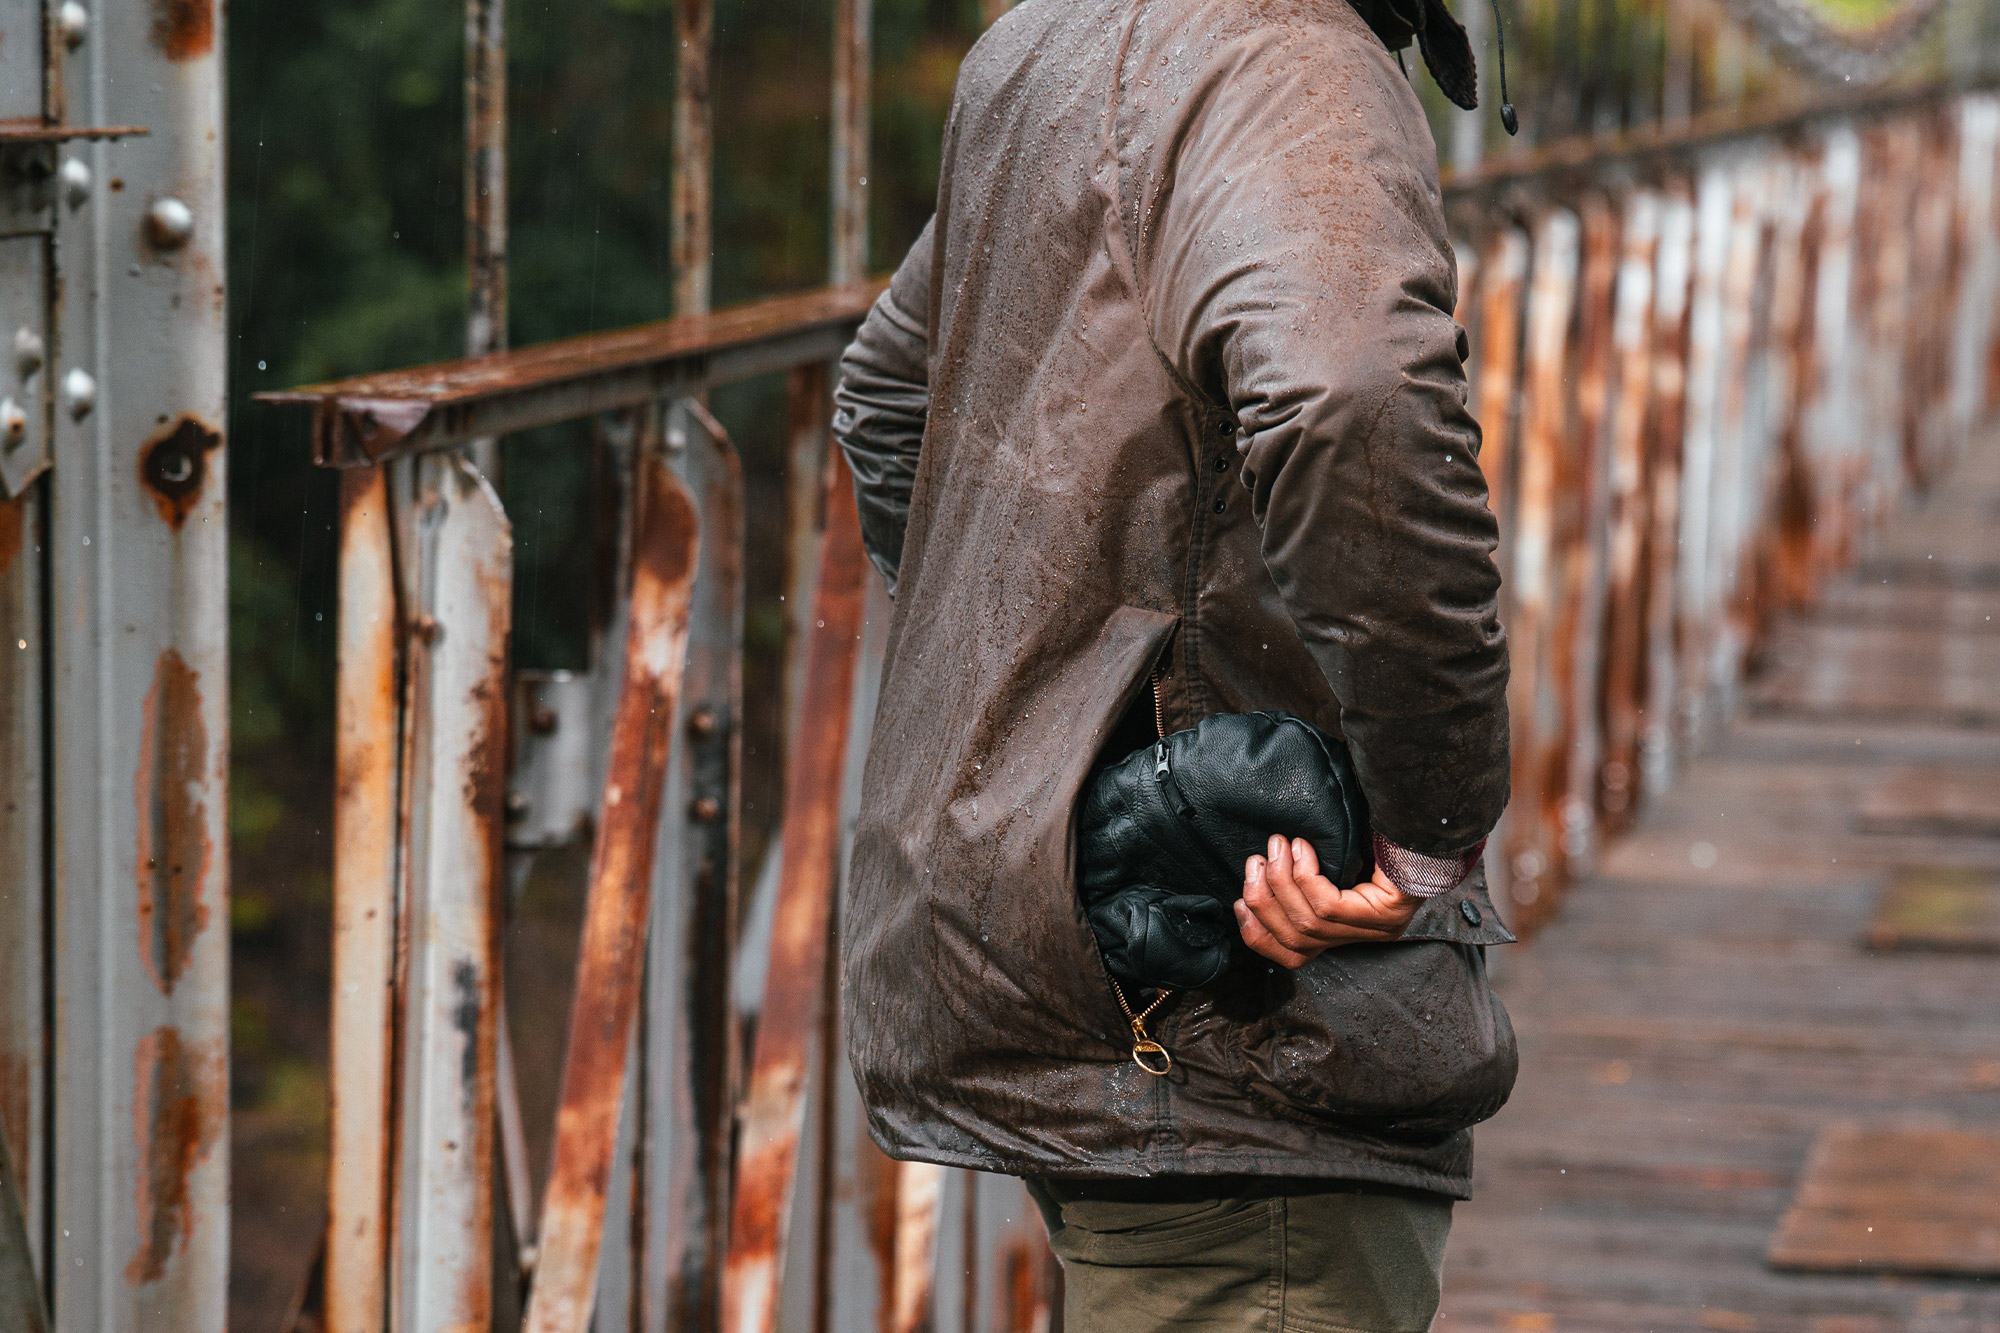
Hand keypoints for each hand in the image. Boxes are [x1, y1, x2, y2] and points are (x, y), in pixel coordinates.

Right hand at [1235, 834, 1417, 967]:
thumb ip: (1308, 881)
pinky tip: (1302, 850)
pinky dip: (1306, 877)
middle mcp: (1363, 937)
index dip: (1259, 935)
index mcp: (1349, 933)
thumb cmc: (1382, 839)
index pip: (1294, 956)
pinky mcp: (1384, 914)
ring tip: (1275, 848)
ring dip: (1281, 882)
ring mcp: (1376, 928)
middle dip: (1264, 900)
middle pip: (1296, 939)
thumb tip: (1263, 874)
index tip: (1240, 903)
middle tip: (1255, 862)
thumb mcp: (1338, 866)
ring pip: (1309, 922)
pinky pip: (1329, 906)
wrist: (1429, 826)